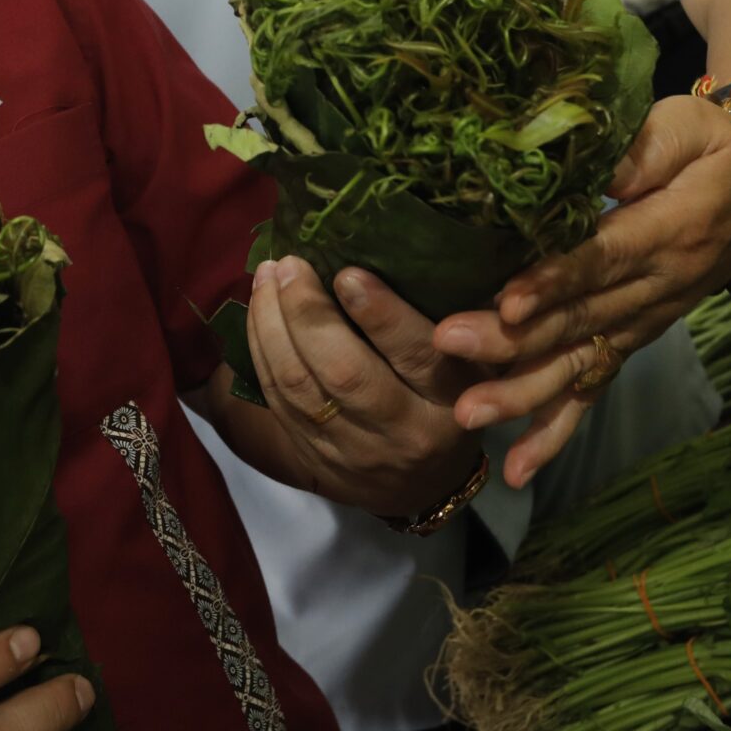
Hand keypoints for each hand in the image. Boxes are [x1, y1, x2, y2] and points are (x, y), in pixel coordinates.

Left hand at [244, 255, 483, 520]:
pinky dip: (262, 351)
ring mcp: (353, 451)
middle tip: (290, 265)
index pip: (415, 356)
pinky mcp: (314, 458)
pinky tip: (259, 313)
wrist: (424, 486)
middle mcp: (403, 431)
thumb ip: (449, 319)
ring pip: (300, 388)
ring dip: (273, 326)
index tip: (347, 273)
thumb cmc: (450, 399)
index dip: (380, 314)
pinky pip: (278, 402)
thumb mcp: (471, 363)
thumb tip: (398, 244)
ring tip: (267, 277)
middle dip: (308, 313)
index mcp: (451, 401)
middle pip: (345, 374)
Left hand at [432, 98, 730, 484]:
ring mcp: (645, 321)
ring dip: (524, 393)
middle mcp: (657, 288)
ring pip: (581, 363)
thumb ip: (645, 146)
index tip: (507, 302)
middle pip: (580, 320)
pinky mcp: (633, 338)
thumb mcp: (691, 125)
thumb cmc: (717, 149)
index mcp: (669, 231)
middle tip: (447, 345)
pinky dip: (559, 430)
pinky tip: (519, 468)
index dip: (556, 283)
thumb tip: (597, 170)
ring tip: (468, 414)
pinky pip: (597, 387)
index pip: (605, 260)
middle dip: (512, 341)